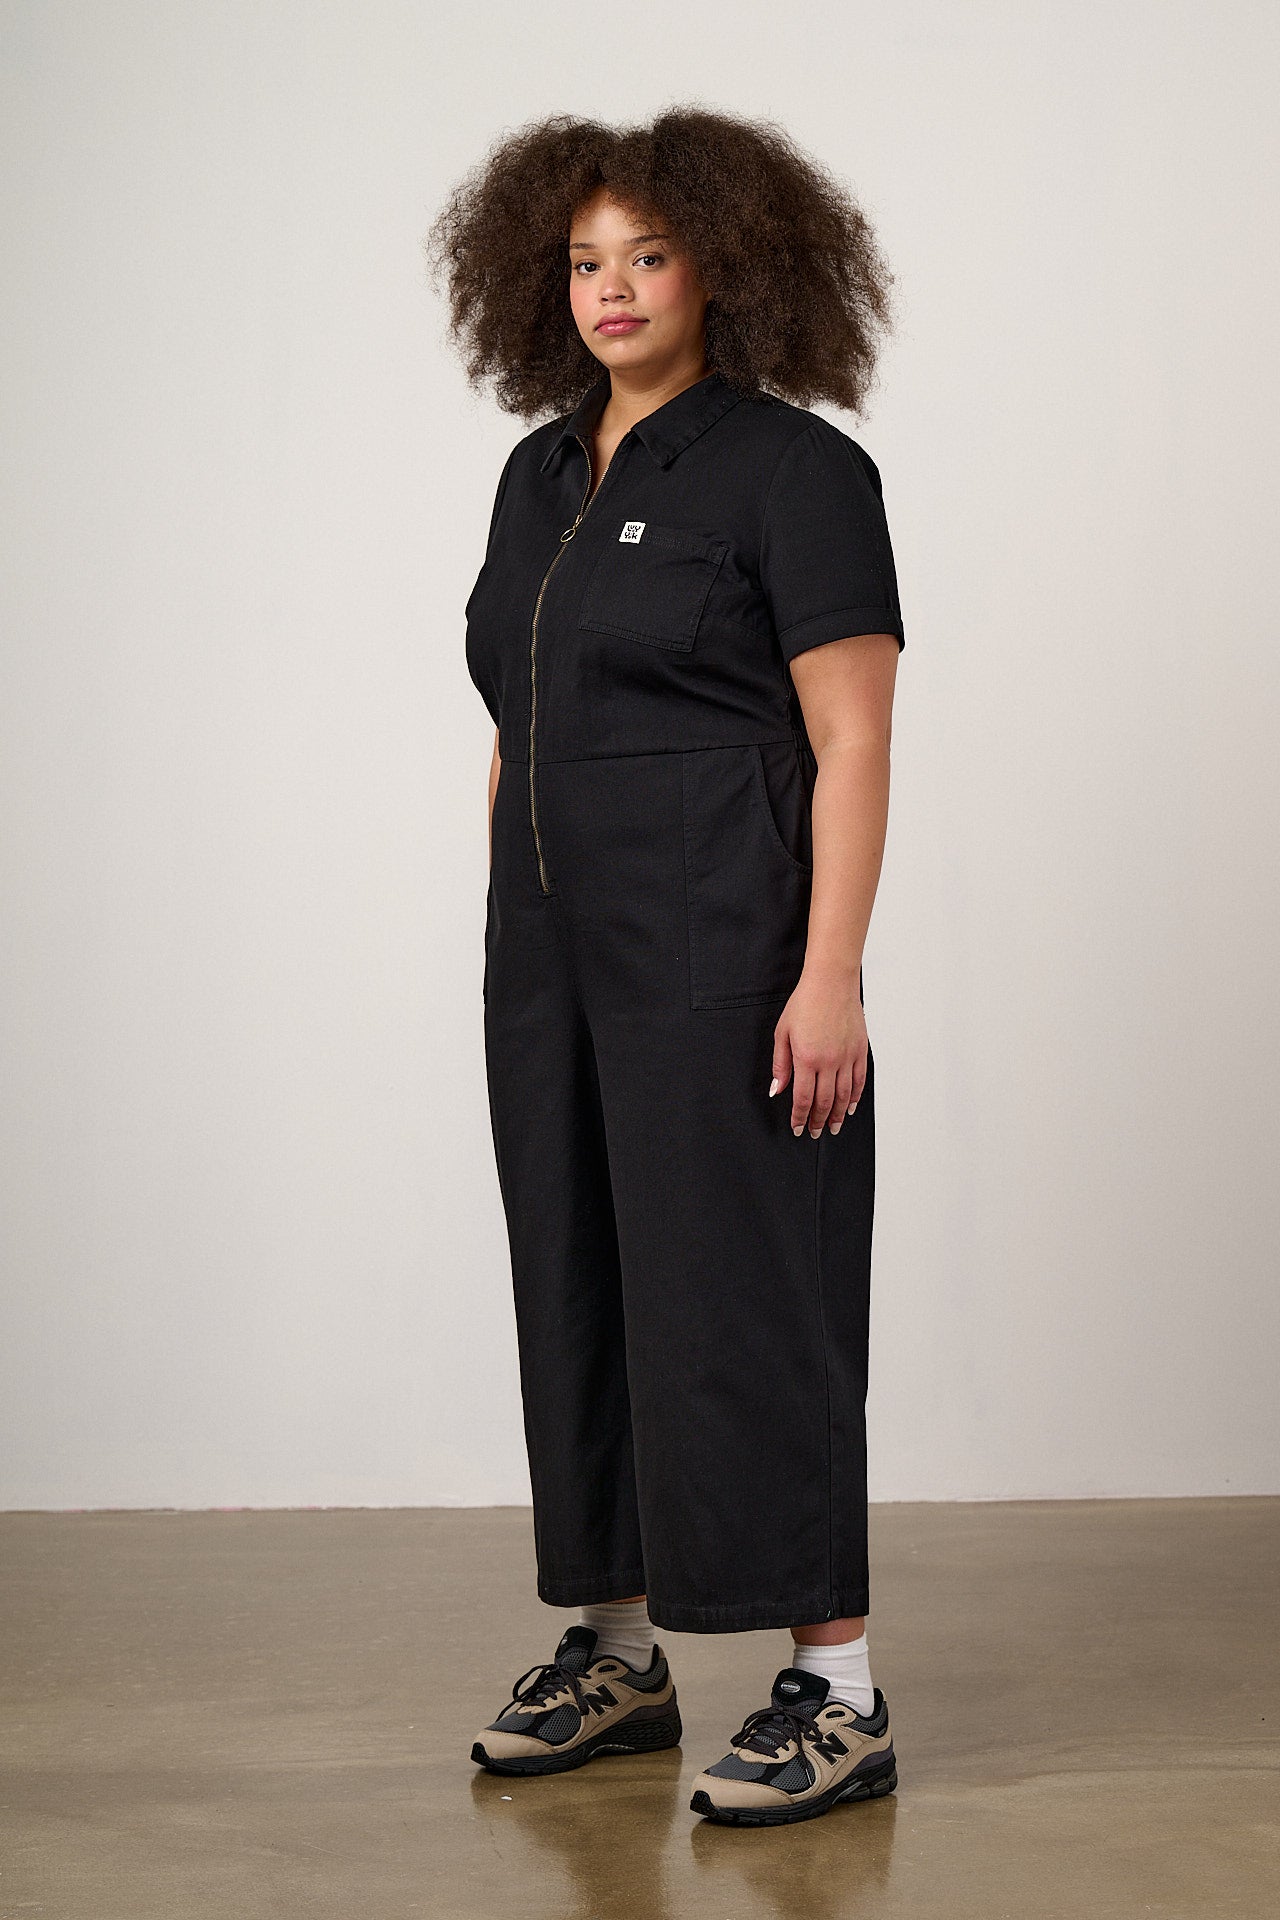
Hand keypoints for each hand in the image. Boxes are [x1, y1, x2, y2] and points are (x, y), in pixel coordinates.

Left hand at [770, 969, 867, 1137]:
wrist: (831, 982)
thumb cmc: (804, 1003)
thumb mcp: (782, 1033)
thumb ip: (781, 1065)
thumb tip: (777, 1090)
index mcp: (806, 1058)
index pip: (804, 1099)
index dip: (800, 1118)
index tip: (798, 1128)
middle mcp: (829, 1061)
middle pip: (825, 1102)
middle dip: (819, 1121)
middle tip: (816, 1133)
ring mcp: (847, 1057)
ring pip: (844, 1096)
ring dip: (838, 1115)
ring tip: (833, 1127)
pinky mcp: (860, 1050)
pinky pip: (859, 1080)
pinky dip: (855, 1097)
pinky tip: (850, 1107)